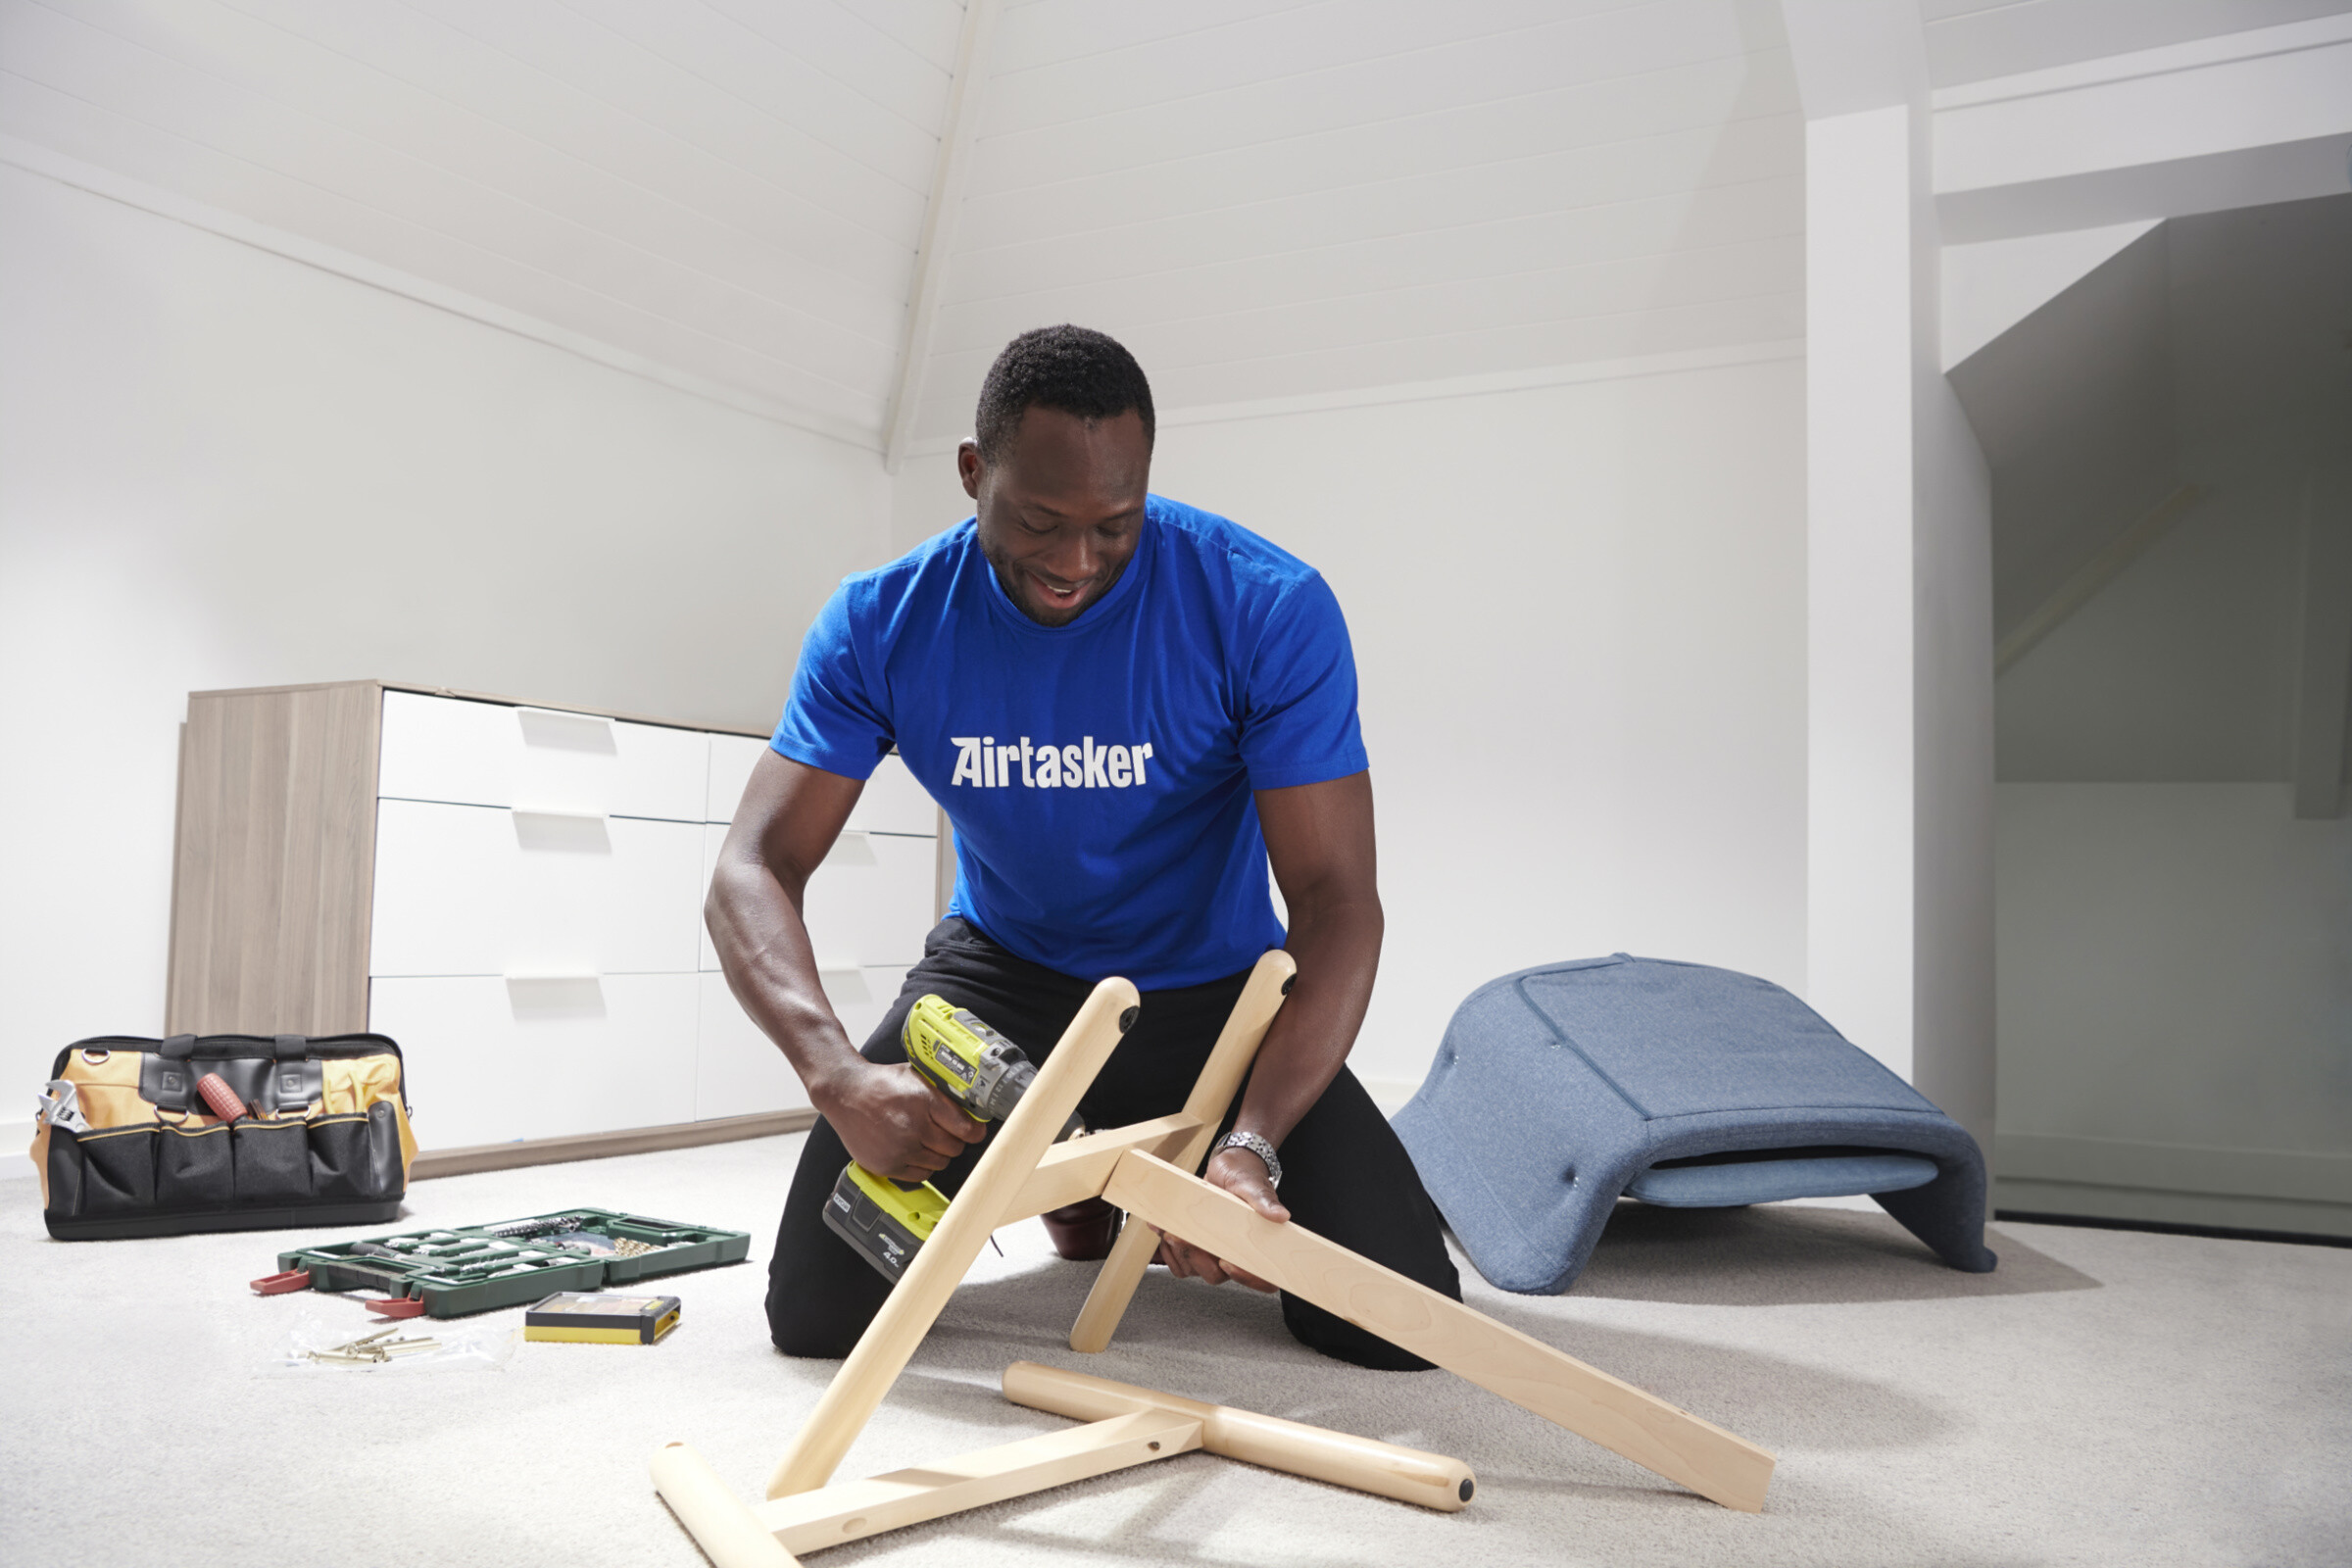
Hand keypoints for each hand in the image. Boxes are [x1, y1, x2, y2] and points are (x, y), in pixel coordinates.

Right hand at [817, 1060, 986, 1182]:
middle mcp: (913, 1127)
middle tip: (944, 1132)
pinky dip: (922, 1166)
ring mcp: (899, 1149)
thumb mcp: (917, 1076)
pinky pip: (921, 1175)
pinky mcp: (886, 1165)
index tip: (975, 1131)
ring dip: (937, 1153)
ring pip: (940, 1163)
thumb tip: (973, 1108)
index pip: (966, 1129)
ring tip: (925, 1139)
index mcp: (925, 1101)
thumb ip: (944, 1093)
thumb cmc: (882, 1083)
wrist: (844, 1093)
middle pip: (954, 1148)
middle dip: (954, 1140)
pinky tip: (913, 1150)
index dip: (975, 1131)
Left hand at [1154, 1146, 1288, 1291]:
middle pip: (1217, 1276)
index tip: (1226, 1262)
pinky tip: (1163, 1229)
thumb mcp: (1253, 1184)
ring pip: (1194, 1269)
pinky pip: (1179, 1262)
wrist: (1226, 1165)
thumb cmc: (1244, 1175)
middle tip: (1184, 1237)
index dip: (1246, 1279)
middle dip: (1197, 1259)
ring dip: (1179, 1252)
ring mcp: (1213, 1251)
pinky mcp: (1195, 1246)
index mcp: (1257, 1245)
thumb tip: (1281, 1216)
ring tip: (1171, 1230)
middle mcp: (1236, 1253)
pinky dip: (1167, 1250)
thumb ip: (1264, 1200)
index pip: (1262, 1279)